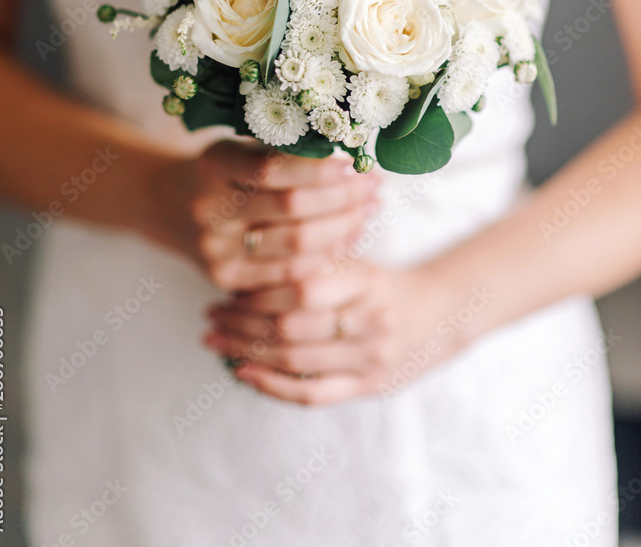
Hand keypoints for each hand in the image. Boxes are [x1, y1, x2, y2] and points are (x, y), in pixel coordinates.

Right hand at [149, 140, 379, 291]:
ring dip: (343, 228)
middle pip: (292, 208)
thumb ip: (285, 153)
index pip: (274, 168)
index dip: (320, 169)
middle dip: (343, 198)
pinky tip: (347, 239)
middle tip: (374, 188)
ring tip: (368, 211)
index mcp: (214, 165)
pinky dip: (325, 257)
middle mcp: (209, 208)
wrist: (170, 205)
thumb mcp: (241, 148)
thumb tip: (353, 162)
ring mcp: (216, 248)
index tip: (354, 164)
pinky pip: (289, 273)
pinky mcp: (225, 279)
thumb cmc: (223, 171)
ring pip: (297, 245)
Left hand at [202, 260, 463, 404]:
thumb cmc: (385, 282)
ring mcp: (371, 360)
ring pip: (296, 362)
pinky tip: (243, 372)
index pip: (302, 288)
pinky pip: (312, 394)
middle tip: (210, 315)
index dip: (259, 291)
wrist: (441, 313)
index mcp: (368, 281)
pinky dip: (272, 386)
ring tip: (215, 341)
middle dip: (242, 323)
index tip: (228, 288)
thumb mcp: (357, 259)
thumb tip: (252, 257)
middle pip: (292, 327)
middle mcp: (371, 322)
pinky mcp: (368, 388)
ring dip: (246, 352)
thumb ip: (315, 260)